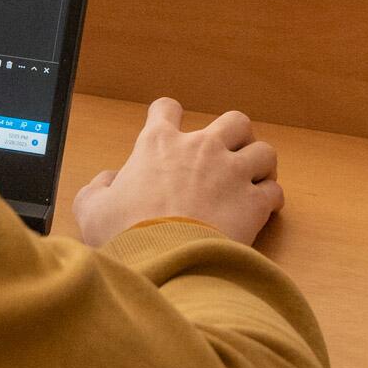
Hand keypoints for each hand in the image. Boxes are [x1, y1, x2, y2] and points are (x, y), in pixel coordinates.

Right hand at [73, 97, 281, 247]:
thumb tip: (107, 181)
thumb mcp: (92, 210)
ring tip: (254, 180)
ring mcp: (232, 173)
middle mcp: (200, 148)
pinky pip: (275, 191)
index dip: (168, 115)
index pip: (166, 109)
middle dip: (235, 135)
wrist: (165, 259)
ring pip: (264, 151)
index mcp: (158, 144)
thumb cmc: (126, 232)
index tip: (170, 125)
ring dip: (261, 165)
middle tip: (229, 155)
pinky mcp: (255, 202)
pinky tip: (263, 210)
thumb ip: (97, 190)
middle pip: (234, 121)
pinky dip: (271, 199)